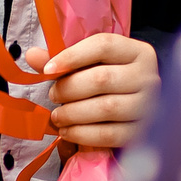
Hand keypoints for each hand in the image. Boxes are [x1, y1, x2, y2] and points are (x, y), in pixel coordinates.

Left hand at [26, 33, 158, 150]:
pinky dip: (82, 134)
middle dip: (69, 88)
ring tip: (57, 116)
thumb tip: (32, 55)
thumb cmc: (113, 80)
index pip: (103, 45)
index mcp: (137, 52)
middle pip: (102, 78)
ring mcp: (148, 106)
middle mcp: (148, 77)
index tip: (47, 69)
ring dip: (73, 113)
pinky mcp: (141, 133)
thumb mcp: (94, 64)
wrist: (140, 107)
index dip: (72, 56)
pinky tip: (68, 131)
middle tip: (53, 95)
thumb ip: (64, 59)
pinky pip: (108, 134)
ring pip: (105, 108)